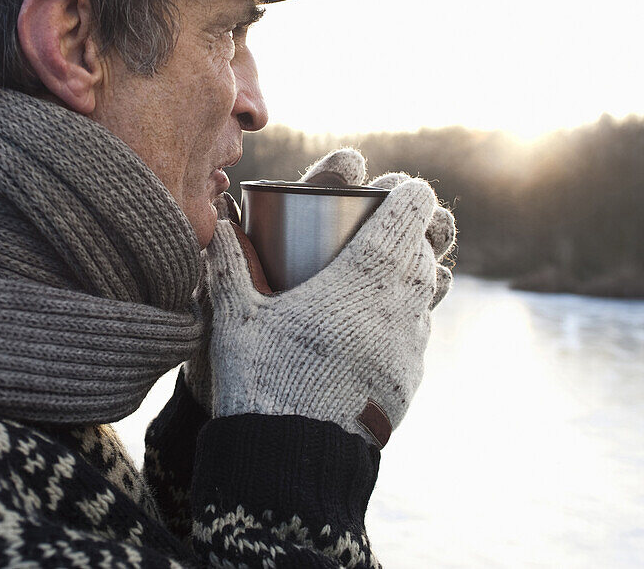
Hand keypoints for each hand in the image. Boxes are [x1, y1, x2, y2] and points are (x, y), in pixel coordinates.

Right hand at [202, 149, 455, 446]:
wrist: (290, 457)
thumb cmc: (259, 378)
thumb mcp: (235, 316)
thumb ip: (229, 262)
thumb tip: (219, 221)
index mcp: (356, 282)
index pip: (403, 220)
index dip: (410, 197)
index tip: (405, 186)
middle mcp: (392, 310)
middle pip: (421, 253)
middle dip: (412, 231)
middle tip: (391, 223)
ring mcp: (405, 348)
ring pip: (425, 294)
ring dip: (414, 272)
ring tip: (388, 267)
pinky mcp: (407, 381)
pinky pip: (416, 334)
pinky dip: (405, 316)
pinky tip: (377, 321)